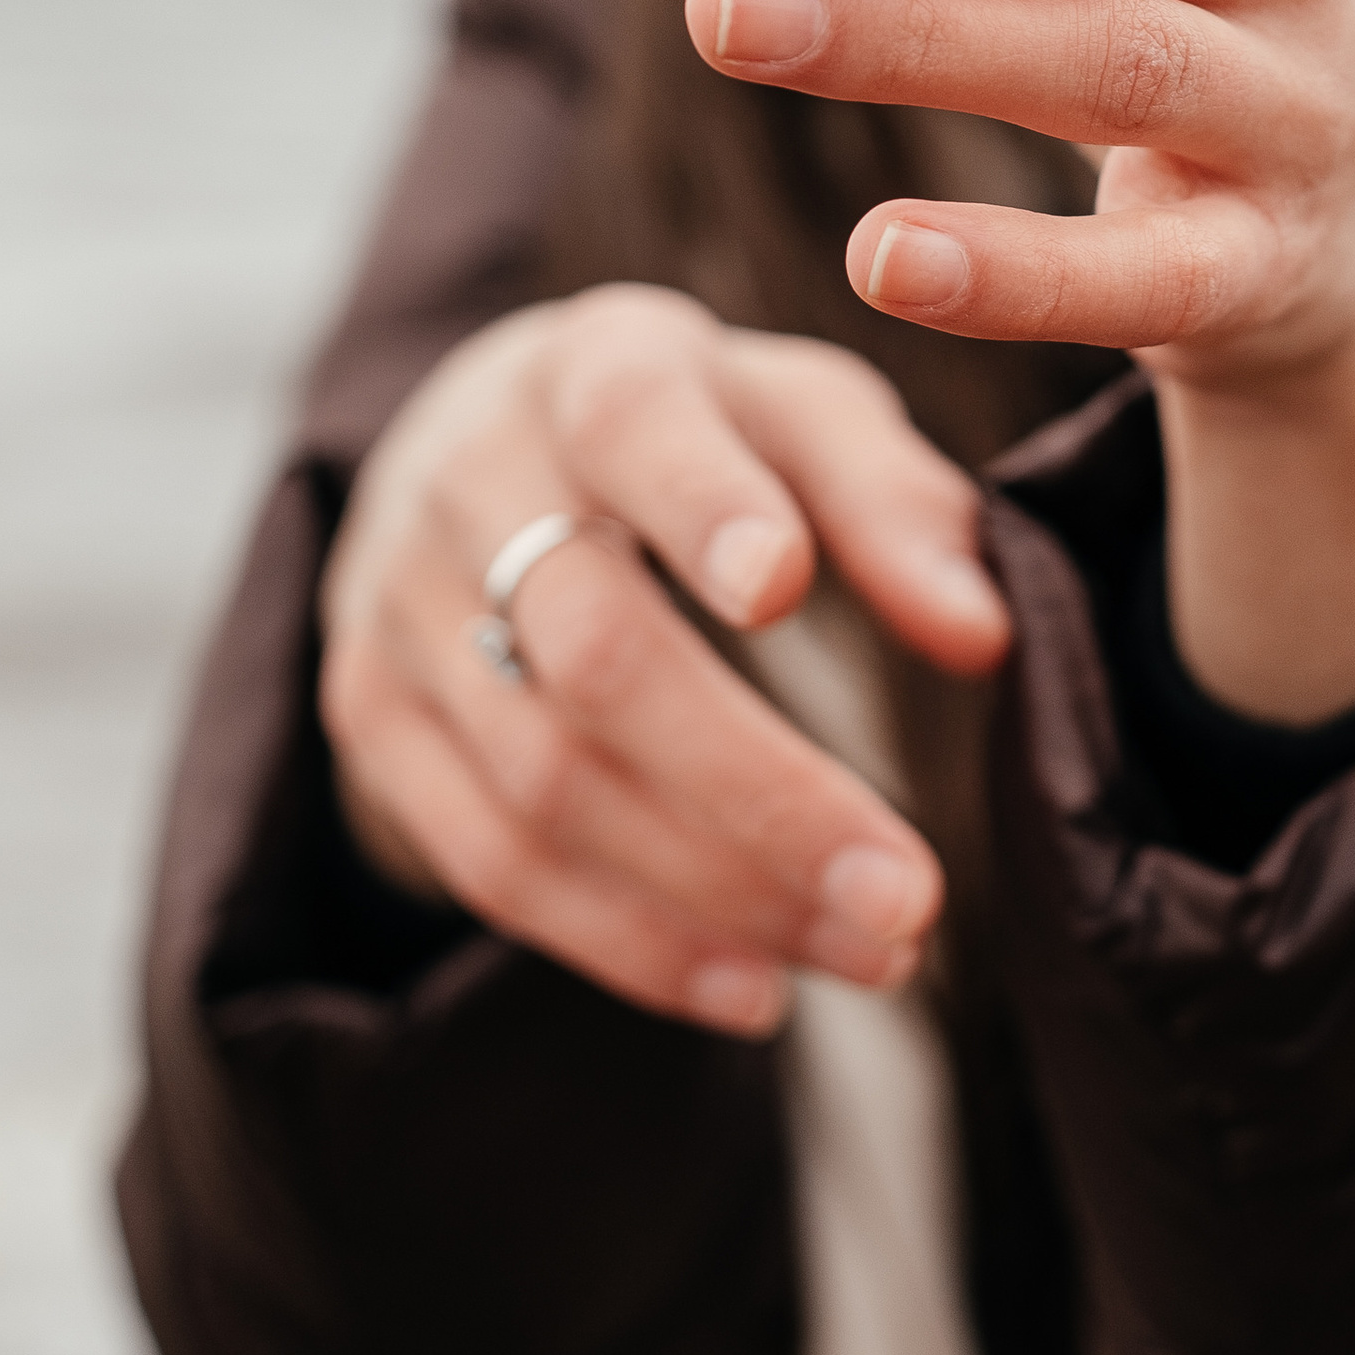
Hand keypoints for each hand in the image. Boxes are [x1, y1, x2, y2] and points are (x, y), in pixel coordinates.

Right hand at [319, 282, 1008, 1030]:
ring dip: (719, 891)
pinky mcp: (370, 720)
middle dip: (760, 789)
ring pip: (545, 783)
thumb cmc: (702, 433)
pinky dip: (631, 943)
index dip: (702, 506)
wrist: (490, 444)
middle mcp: (469, 479)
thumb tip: (984, 639)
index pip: (633, 428)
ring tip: (871, 951)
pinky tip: (756, 984)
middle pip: (595, 651)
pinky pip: (490, 864)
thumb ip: (894, 504)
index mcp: (594, 370)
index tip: (784, 587)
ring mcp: (398, 608)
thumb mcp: (801, 414)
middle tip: (908, 895)